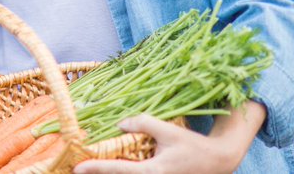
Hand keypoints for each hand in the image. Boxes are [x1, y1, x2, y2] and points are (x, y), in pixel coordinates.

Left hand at [72, 115, 245, 173]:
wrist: (218, 162)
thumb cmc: (193, 145)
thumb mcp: (168, 130)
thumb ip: (142, 123)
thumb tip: (119, 125)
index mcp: (152, 171)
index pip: (117, 169)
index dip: (95, 168)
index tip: (77, 168)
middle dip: (99, 172)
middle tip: (76, 167)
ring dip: (110, 171)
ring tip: (89, 166)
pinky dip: (123, 170)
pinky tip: (112, 163)